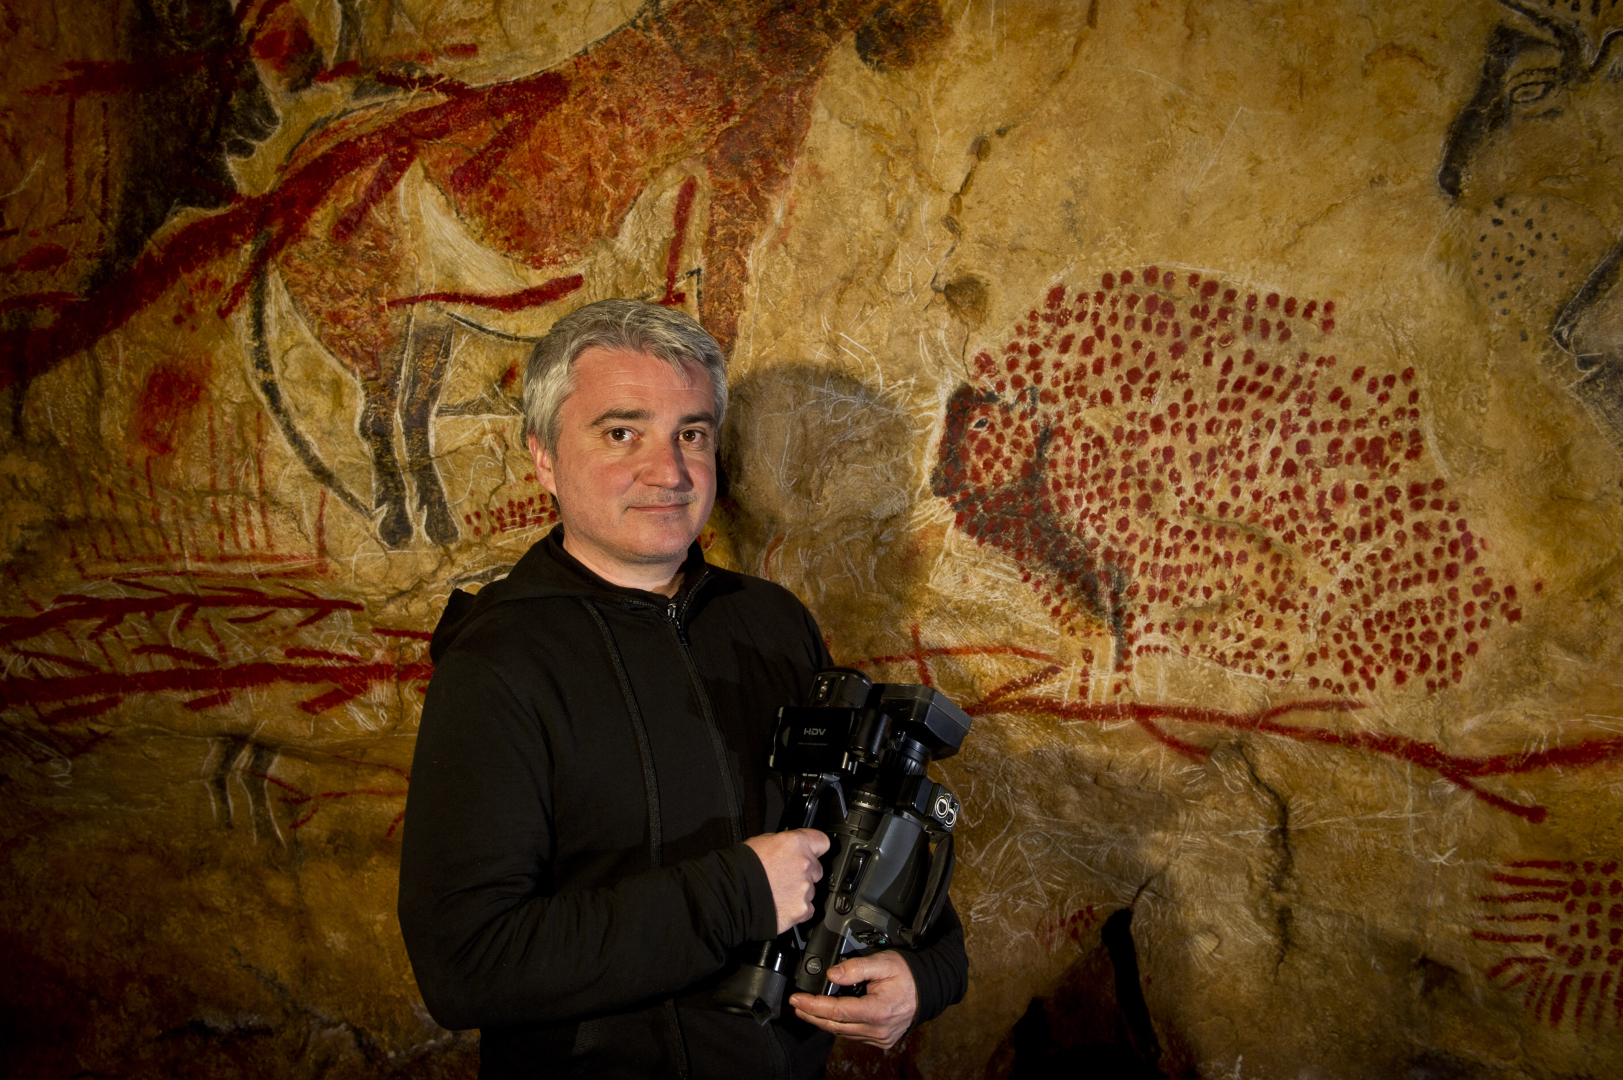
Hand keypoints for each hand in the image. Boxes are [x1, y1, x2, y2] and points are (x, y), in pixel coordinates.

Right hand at [743, 828, 828, 933]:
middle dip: (804, 872)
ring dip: (799, 891)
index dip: (815, 849)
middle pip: (816, 868)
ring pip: (811, 890)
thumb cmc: (741, 868)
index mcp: (796, 843)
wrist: (731, 896)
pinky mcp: (802, 909)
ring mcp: (805, 888)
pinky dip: (797, 909)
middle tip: (785, 877)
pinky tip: (781, 905)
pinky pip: (807, 909)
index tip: (812, 853)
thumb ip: (783, 844)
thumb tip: (789, 847)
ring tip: (778, 893)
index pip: (822, 842)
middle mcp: (805, 864)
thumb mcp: (761, 842)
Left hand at [788, 950, 917, 1048]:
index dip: (813, 1006)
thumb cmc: (908, 974)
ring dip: (823, 1022)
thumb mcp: (884, 962)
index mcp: (878, 1011)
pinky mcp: (881, 1040)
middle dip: (812, 1015)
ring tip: (807, 1010)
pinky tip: (830, 1017)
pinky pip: (854, 1036)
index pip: (837, 1011)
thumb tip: (832, 974)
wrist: (929, 989)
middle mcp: (878, 1029)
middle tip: (795, 1005)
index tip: (797, 999)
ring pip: (843, 1033)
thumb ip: (856, 967)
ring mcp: (880, 1038)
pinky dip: (839, 1026)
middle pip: (836, 1026)